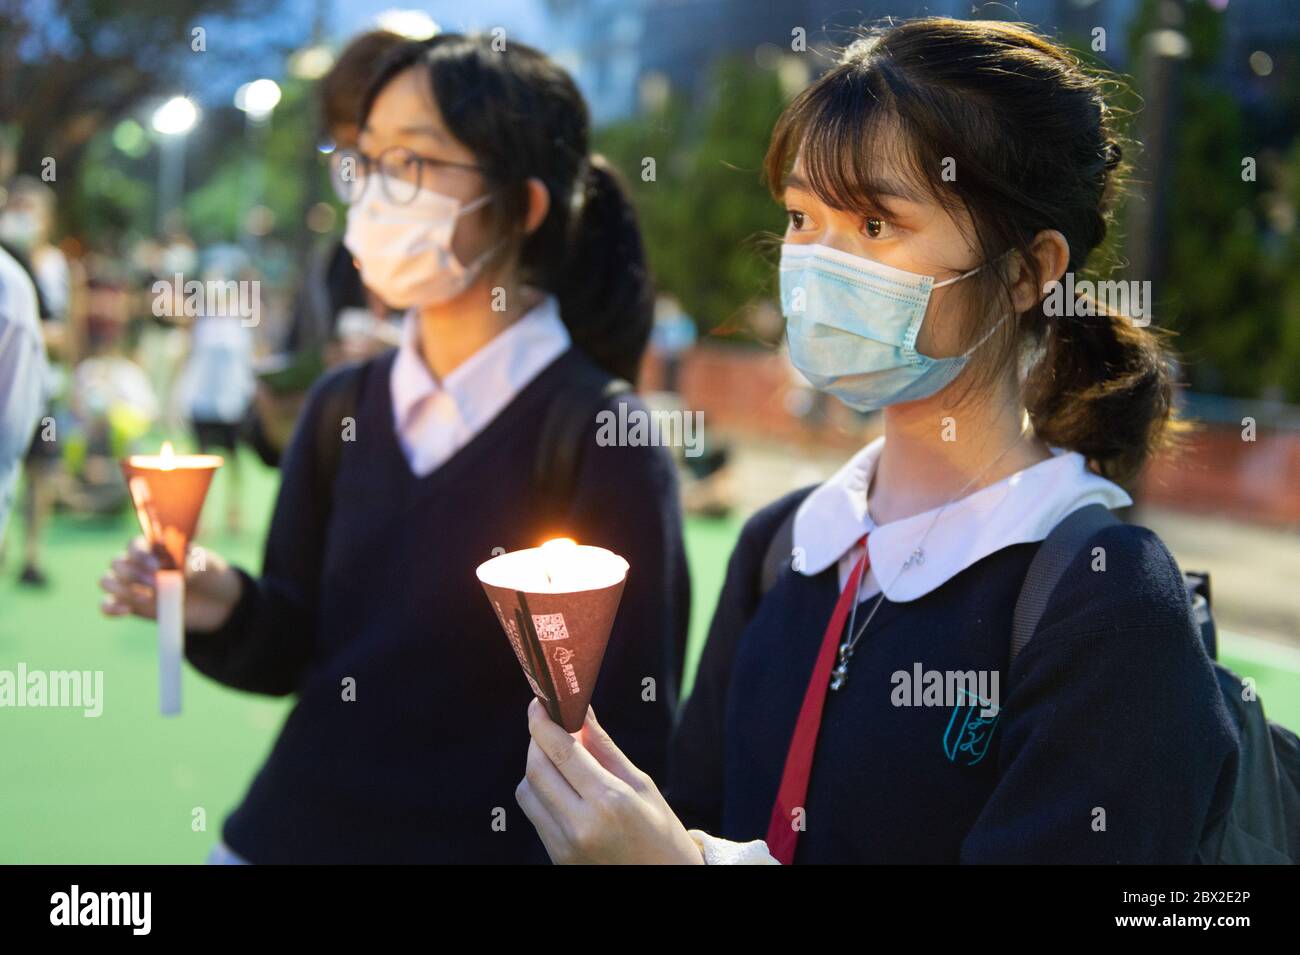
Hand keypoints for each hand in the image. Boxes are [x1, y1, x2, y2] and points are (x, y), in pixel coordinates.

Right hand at [98, 536, 242, 632]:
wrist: (216, 600)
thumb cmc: (208, 574)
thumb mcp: (203, 565)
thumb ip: (186, 562)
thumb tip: (169, 563)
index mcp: (153, 548)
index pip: (133, 545)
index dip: (140, 555)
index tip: (157, 566)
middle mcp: (137, 563)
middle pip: (117, 563)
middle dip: (133, 574)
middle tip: (157, 585)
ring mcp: (132, 585)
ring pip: (107, 581)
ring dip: (122, 589)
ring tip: (148, 598)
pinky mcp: (131, 606)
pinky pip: (107, 605)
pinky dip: (111, 608)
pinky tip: (127, 611)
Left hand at [515, 699, 703, 864]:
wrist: (665, 884)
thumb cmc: (663, 834)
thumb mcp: (642, 785)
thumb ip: (605, 748)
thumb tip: (581, 712)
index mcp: (609, 801)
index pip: (561, 751)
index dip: (542, 722)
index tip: (538, 703)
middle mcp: (581, 825)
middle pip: (536, 769)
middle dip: (537, 740)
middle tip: (550, 725)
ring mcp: (564, 846)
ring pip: (527, 792)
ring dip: (536, 767)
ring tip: (560, 759)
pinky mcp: (556, 858)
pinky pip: (535, 815)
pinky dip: (541, 793)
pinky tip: (562, 787)